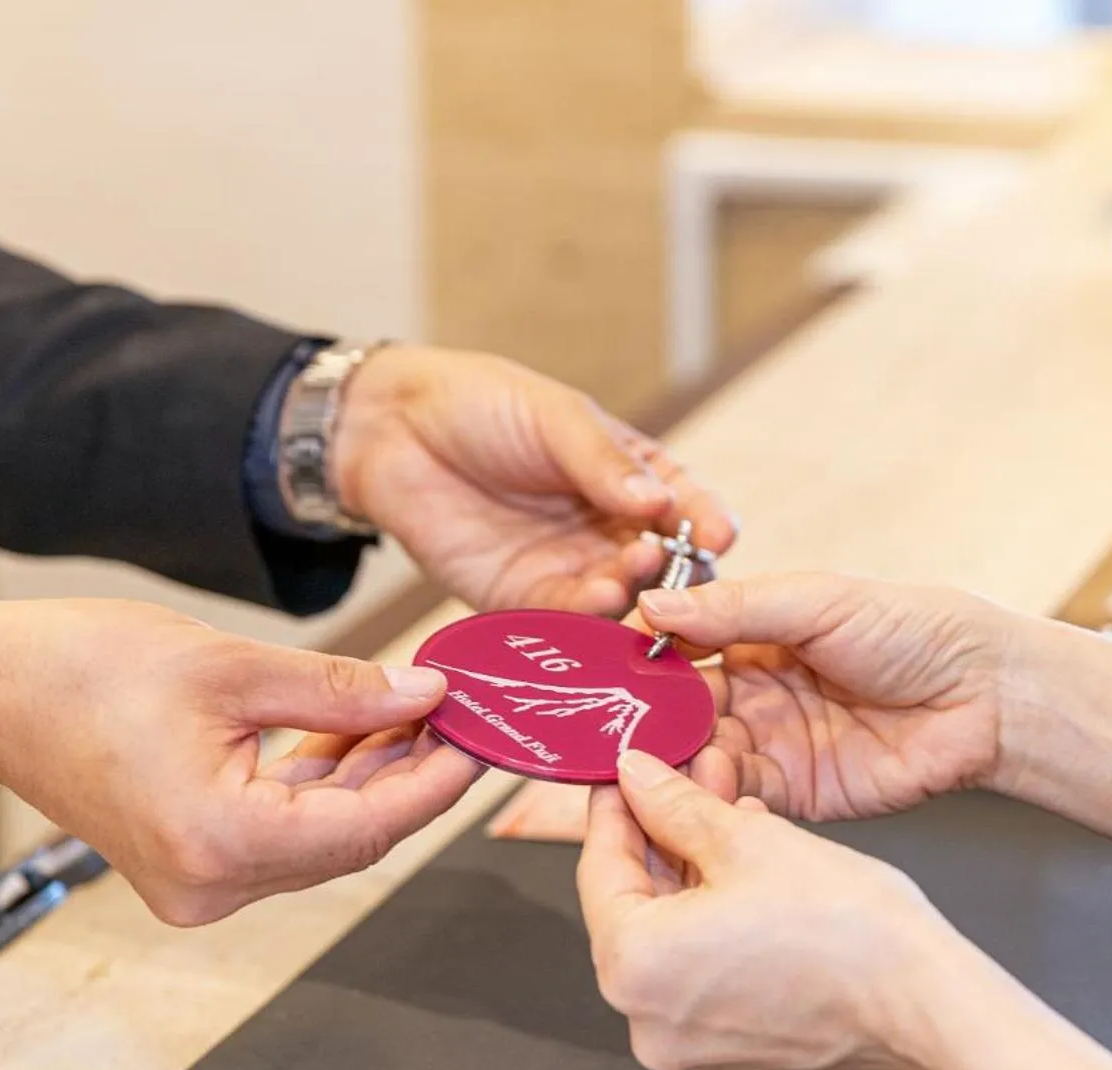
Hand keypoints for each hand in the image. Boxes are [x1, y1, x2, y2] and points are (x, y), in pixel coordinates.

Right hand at [0, 600, 482, 926]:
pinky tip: (359, 731)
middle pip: (352, 837)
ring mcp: (199, 884)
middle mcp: (212, 885)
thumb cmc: (78, 670)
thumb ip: (339, 691)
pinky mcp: (191, 863)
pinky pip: (283, 831)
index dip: (438, 779)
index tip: (484, 734)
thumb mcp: (229, 666)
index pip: (370, 826)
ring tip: (417, 707)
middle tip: (462, 711)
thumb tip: (424, 698)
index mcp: (221, 843)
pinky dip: (323, 786)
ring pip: (322, 835)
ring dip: (371, 776)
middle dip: (413, 773)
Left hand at [331, 345, 736, 614]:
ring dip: (629, 597)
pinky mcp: (522, 601)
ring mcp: (569, 568)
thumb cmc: (480, 405)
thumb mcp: (553, 418)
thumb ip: (603, 463)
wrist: (391, 430)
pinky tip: (595, 607)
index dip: (706, 522)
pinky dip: (585, 621)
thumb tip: (659, 504)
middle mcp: (608, 530)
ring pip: (619, 599)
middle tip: (663, 564)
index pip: (685, 506)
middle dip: (671, 571)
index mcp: (630, 477)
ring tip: (624, 583)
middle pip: (661, 565)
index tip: (719, 535)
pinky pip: (564, 621)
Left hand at [578, 749, 969, 1069]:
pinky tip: (750, 868)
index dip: (614, 810)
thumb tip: (636, 778)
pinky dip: (715, 918)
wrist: (927, 1006)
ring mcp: (688, 1042)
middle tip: (687, 779)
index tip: (625, 774)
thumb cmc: (846, 930)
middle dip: (662, 836)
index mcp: (633, 968)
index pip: (598, 871)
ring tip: (729, 810)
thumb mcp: (747, 840)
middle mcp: (646, 1019)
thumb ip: (675, 806)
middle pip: (633, 906)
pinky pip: (701, 968)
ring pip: (671, 935)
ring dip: (694, 871)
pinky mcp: (729, 1047)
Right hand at [638, 574, 1017, 820]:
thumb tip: (655, 605)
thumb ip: (735, 609)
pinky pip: (741, 799)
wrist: (986, 696)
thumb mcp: (816, 603)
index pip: (680, 647)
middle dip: (650, 720)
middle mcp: (757, 693)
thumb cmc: (913, 630)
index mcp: (756, 637)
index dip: (643, 658)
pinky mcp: (798, 794)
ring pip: (703, 757)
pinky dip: (716, 798)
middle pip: (682, 710)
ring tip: (657, 764)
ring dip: (678, 762)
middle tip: (614, 730)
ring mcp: (775, 745)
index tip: (607, 670)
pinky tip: (699, 792)